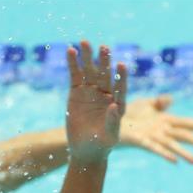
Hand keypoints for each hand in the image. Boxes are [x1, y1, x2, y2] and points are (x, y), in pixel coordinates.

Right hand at [65, 42, 127, 164]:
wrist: (85, 150)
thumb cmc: (101, 145)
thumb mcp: (109, 136)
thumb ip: (113, 122)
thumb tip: (114, 106)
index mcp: (118, 103)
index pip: (120, 87)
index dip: (121, 77)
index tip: (121, 65)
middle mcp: (106, 94)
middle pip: (105, 74)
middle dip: (104, 61)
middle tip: (103, 47)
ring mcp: (91, 91)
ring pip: (90, 71)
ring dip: (87, 57)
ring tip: (84, 42)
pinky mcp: (77, 92)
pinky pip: (75, 75)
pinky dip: (73, 64)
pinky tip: (71, 51)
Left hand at [120, 95, 192, 163]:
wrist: (110, 120)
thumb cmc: (129, 113)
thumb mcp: (146, 103)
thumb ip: (160, 102)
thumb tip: (171, 100)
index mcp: (166, 120)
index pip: (189, 124)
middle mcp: (162, 130)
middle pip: (184, 136)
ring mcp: (153, 136)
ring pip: (172, 145)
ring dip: (184, 153)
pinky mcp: (141, 141)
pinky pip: (155, 148)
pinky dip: (165, 154)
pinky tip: (174, 160)